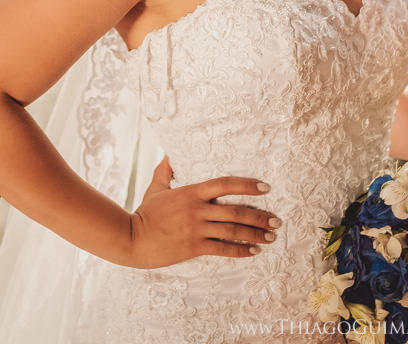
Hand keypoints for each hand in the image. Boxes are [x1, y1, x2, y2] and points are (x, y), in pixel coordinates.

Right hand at [122, 155, 278, 269]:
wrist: (132, 238)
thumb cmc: (144, 213)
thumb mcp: (155, 189)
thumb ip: (165, 172)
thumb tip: (169, 155)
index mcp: (190, 192)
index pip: (224, 183)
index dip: (247, 185)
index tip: (265, 188)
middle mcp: (197, 210)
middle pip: (235, 211)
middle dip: (259, 216)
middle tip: (276, 221)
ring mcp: (196, 229)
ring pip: (232, 230)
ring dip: (255, 234)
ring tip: (270, 237)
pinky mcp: (194, 247)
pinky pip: (223, 249)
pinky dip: (240, 250)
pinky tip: (253, 251)